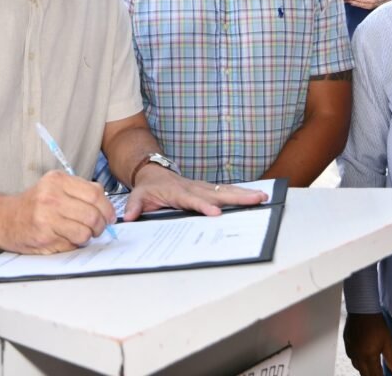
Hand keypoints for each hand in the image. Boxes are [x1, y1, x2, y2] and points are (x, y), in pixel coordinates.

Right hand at [0, 170, 115, 253]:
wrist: (3, 218)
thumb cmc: (33, 205)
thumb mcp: (54, 187)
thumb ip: (79, 192)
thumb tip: (106, 206)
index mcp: (58, 180)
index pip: (96, 194)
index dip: (108, 209)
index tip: (109, 216)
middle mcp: (52, 196)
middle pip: (93, 214)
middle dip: (101, 226)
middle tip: (98, 229)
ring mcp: (47, 216)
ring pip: (85, 232)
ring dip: (88, 237)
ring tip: (80, 234)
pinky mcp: (44, 235)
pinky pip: (72, 243)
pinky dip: (74, 244)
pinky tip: (65, 238)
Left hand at [122, 166, 267, 220]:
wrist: (153, 172)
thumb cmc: (148, 187)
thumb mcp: (138, 195)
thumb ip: (134, 206)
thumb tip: (129, 218)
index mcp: (178, 192)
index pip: (193, 200)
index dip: (204, 206)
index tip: (216, 213)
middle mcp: (194, 188)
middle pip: (217, 193)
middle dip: (237, 197)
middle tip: (256, 199)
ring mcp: (203, 187)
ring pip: (226, 190)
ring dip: (244, 194)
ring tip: (263, 196)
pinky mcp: (208, 189)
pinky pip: (226, 191)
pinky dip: (241, 193)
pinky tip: (256, 196)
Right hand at [343, 312, 391, 375]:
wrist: (362, 308)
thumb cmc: (376, 323)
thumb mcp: (388, 342)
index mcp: (368, 356)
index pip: (375, 375)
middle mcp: (357, 355)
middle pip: (364, 374)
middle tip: (378, 374)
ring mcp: (351, 349)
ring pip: (356, 366)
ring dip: (364, 369)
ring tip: (370, 369)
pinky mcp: (347, 342)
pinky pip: (351, 357)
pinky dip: (357, 360)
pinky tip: (361, 357)